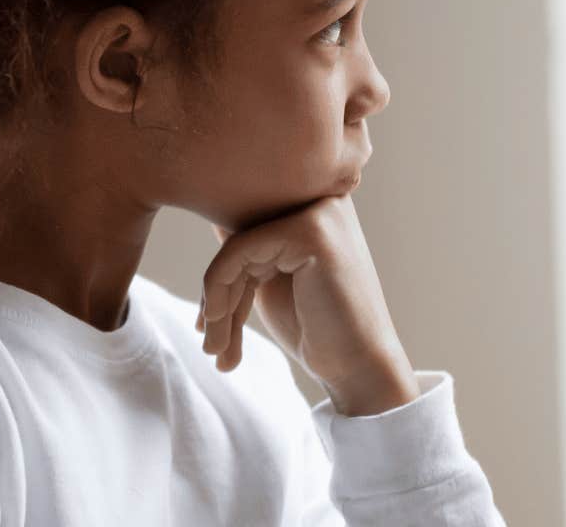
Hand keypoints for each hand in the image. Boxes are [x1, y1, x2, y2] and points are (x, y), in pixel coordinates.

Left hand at [195, 193, 418, 415]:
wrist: (358, 369)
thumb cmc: (315, 328)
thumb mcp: (270, 276)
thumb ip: (247, 243)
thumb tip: (211, 212)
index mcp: (315, 201)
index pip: (243, 222)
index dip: (220, 275)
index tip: (206, 324)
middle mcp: (321, 195)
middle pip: (238, 232)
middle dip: (216, 291)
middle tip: (210, 344)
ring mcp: (320, 210)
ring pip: (235, 244)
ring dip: (215, 302)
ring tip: (214, 349)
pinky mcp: (311, 232)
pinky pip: (240, 251)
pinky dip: (218, 291)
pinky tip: (217, 329)